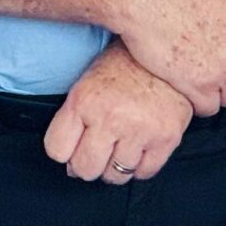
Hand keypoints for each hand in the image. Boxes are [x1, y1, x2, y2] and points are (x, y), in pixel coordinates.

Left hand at [44, 41, 192, 183]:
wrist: (168, 49)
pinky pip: (144, 173)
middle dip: (89, 162)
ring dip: (116, 164)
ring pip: (115, 176)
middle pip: (85, 170)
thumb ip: (72, 121)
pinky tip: (141, 144)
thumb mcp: (87, 82)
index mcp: (84, 100)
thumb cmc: (124, 66)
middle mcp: (110, 117)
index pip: (56, 150)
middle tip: (100, 147)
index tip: (74, 144)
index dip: (65, 150)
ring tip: (122, 142)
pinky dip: (140, 165)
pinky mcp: (167, 138)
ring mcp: (140, 129)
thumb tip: (71, 168)